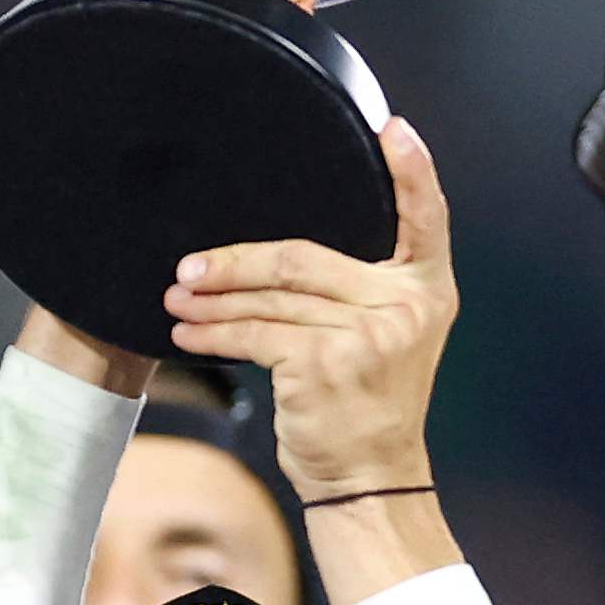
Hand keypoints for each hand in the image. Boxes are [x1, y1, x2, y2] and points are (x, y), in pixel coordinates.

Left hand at [167, 123, 453, 496]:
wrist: (369, 476)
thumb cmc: (367, 403)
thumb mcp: (387, 336)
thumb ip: (358, 289)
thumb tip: (269, 254)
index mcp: (426, 289)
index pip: (427, 218)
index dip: (413, 170)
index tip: (394, 128)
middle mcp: (404, 306)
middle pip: (305, 256)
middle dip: (236, 261)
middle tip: (190, 267)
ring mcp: (368, 333)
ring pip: (271, 297)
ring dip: (214, 299)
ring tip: (178, 299)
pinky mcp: (324, 361)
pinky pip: (255, 334)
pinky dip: (213, 333)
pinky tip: (189, 333)